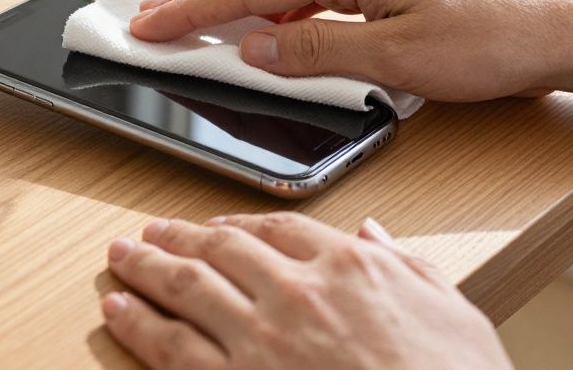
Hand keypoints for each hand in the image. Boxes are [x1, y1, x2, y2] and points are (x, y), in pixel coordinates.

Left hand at [100, 213, 511, 369]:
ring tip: (122, 257)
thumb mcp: (455, 315)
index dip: (238, 223)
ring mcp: (258, 341)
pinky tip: (117, 311)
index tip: (218, 225)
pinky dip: (137, 324)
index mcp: (348, 268)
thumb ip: (407, 268)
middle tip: (151, 232)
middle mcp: (295, 294)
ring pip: (185, 288)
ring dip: (146, 268)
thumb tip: (376, 236)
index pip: (278, 229)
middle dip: (179, 236)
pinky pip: (170, 348)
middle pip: (220, 248)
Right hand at [129, 0, 572, 101]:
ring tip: (190, 21)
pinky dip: (272, 8)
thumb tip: (253, 49)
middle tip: (150, 20)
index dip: (193, 7)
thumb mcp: (397, 60)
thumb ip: (317, 52)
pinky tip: (263, 29)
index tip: (148, 24)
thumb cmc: (491, 42)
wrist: (556, 29)